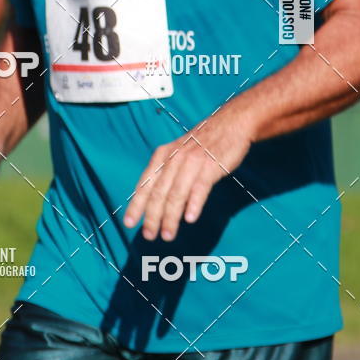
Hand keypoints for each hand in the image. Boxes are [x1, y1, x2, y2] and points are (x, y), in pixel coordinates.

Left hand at [123, 106, 255, 240]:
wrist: (230, 124)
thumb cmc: (203, 143)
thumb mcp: (178, 152)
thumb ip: (167, 172)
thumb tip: (153, 200)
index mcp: (163, 155)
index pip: (145, 183)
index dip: (136, 204)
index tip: (129, 223)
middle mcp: (173, 158)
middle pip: (158, 192)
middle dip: (152, 216)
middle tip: (148, 235)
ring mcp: (191, 161)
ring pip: (176, 193)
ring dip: (170, 217)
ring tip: (167, 235)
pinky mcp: (210, 166)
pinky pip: (199, 187)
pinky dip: (193, 204)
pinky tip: (189, 218)